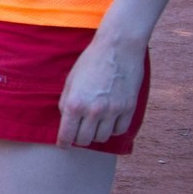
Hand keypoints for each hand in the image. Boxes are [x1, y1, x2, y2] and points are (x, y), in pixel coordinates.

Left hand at [56, 31, 143, 148]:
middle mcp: (93, 111)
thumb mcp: (70, 82)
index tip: (64, 145)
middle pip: (85, 140)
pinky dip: (113, 129)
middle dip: (79, 139)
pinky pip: (120, 130)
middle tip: (79, 132)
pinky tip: (109, 121)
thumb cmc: (90, 62)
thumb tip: (66, 121)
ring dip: (96, 134)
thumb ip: (66, 103)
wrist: (117, 49)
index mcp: (74, 104)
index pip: (67, 136)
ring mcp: (113, 111)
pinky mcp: (129, 108)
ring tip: (94, 124)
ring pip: (102, 138)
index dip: (63, 143)